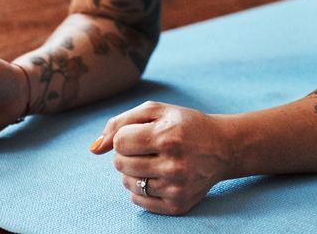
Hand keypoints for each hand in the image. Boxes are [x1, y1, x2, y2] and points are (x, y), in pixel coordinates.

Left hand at [90, 101, 236, 214]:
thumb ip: (120, 122)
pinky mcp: (178, 205)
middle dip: (127, 154)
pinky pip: (138, 201)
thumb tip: (94, 149)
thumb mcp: (156, 111)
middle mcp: (173, 165)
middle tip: (147, 148)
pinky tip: (157, 177)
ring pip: (127, 184)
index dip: (125, 137)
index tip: (140, 134)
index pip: (120, 142)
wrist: (223, 148)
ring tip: (152, 162)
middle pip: (120, 164)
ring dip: (133, 172)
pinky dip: (140, 189)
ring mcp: (176, 188)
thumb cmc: (185, 125)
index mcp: (167, 136)